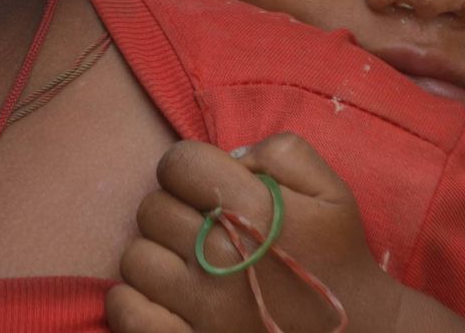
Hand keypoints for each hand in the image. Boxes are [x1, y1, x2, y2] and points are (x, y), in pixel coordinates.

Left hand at [107, 133, 417, 332]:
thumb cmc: (338, 257)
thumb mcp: (331, 190)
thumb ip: (281, 152)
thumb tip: (228, 157)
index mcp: (254, 209)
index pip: (177, 163)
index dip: (190, 168)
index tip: (207, 187)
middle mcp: (221, 258)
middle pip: (152, 208)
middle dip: (176, 209)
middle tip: (205, 227)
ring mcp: (201, 308)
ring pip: (135, 257)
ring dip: (157, 255)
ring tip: (190, 263)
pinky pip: (126, 311)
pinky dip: (133, 301)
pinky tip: (164, 296)